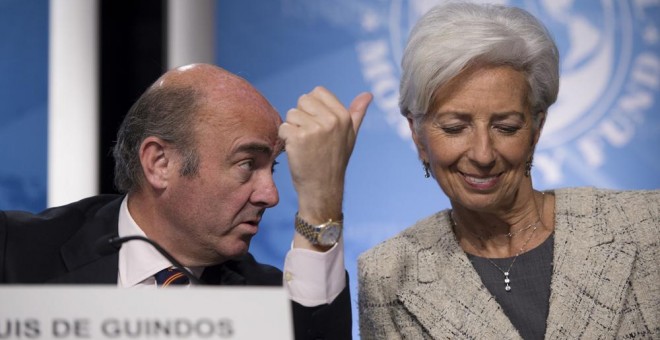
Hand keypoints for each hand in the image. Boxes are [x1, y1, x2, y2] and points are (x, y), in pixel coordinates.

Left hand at [279, 86, 371, 223]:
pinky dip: (285, 139)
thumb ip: (357, 113)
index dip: (312, 107)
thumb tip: (368, 94)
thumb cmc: (335, 161)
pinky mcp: (298, 138)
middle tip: (310, 137)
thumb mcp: (351, 136)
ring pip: (291, 114)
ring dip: (292, 129)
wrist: (323, 188)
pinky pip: (283, 128)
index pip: (318, 92)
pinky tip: (297, 151)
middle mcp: (331, 120)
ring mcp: (314, 129)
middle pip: (303, 100)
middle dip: (301, 116)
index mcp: (343, 116)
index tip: (317, 125)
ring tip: (304, 145)